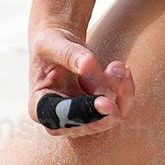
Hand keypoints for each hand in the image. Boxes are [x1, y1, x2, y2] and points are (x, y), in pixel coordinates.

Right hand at [30, 21, 133, 135]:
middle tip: (117, 66)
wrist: (61, 46)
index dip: (84, 112)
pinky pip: (120, 110)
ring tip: (117, 65)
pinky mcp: (97, 115)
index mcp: (39, 107)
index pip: (62, 117)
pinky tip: (125, 71)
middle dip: (107, 93)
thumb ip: (68, 54)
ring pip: (110, 117)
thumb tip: (87, 65)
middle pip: (92, 122)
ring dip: (118, 89)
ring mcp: (79, 120)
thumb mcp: (52, 43)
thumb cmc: (51, 44)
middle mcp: (59, 121)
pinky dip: (126, 91)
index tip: (107, 103)